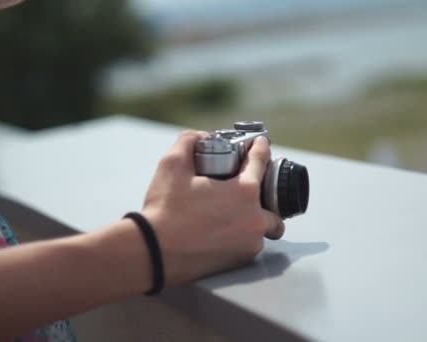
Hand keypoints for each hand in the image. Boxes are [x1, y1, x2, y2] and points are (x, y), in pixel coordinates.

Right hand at [141, 131, 284, 284]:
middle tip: (244, 188)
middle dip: (264, 193)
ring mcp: (249, 243)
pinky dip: (241, 236)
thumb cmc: (164, 211)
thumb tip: (199, 137)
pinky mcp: (239, 261)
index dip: (260, 147)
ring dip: (253, 217)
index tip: (260, 143)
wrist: (153, 254)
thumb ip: (188, 142)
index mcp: (245, 192)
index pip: (260, 161)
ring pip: (263, 227)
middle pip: (273, 202)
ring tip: (231, 212)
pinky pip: (249, 244)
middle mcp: (255, 219)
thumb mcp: (172, 165)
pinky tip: (222, 230)